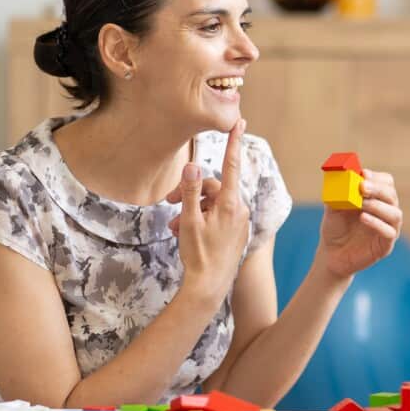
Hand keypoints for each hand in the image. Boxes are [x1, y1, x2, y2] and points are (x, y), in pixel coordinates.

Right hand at [175, 119, 252, 305]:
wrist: (209, 287)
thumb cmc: (199, 254)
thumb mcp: (190, 220)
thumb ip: (191, 191)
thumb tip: (193, 164)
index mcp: (230, 204)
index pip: (231, 165)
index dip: (233, 142)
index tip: (239, 123)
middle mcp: (239, 210)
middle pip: (213, 188)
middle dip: (191, 193)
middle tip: (170, 203)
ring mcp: (238, 222)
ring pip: (212, 204)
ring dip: (192, 210)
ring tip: (175, 226)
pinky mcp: (235, 233)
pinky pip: (217, 218)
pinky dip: (201, 220)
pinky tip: (185, 233)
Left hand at [316, 169, 401, 279]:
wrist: (331, 253)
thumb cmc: (335, 228)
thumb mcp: (333, 207)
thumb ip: (338, 192)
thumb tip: (341, 176)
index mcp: (377, 199)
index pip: (386, 183)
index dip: (376, 177)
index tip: (363, 173)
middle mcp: (386, 212)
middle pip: (392, 195)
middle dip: (378, 189)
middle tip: (363, 187)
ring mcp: (389, 228)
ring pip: (395, 214)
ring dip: (378, 206)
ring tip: (362, 203)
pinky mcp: (386, 245)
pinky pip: (389, 233)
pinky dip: (377, 224)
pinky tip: (363, 218)